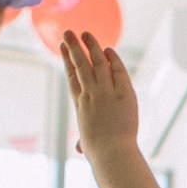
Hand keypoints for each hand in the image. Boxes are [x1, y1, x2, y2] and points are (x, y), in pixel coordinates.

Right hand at [60, 30, 137, 156]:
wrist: (112, 154)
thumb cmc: (99, 154)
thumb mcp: (87, 145)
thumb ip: (83, 142)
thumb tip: (78, 149)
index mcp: (80, 105)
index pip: (71, 77)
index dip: (67, 61)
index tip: (63, 48)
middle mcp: (90, 95)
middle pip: (80, 65)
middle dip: (74, 47)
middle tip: (68, 33)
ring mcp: (106, 93)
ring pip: (96, 63)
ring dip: (91, 46)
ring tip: (85, 33)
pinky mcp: (123, 93)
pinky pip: (118, 71)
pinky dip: (113, 60)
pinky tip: (108, 50)